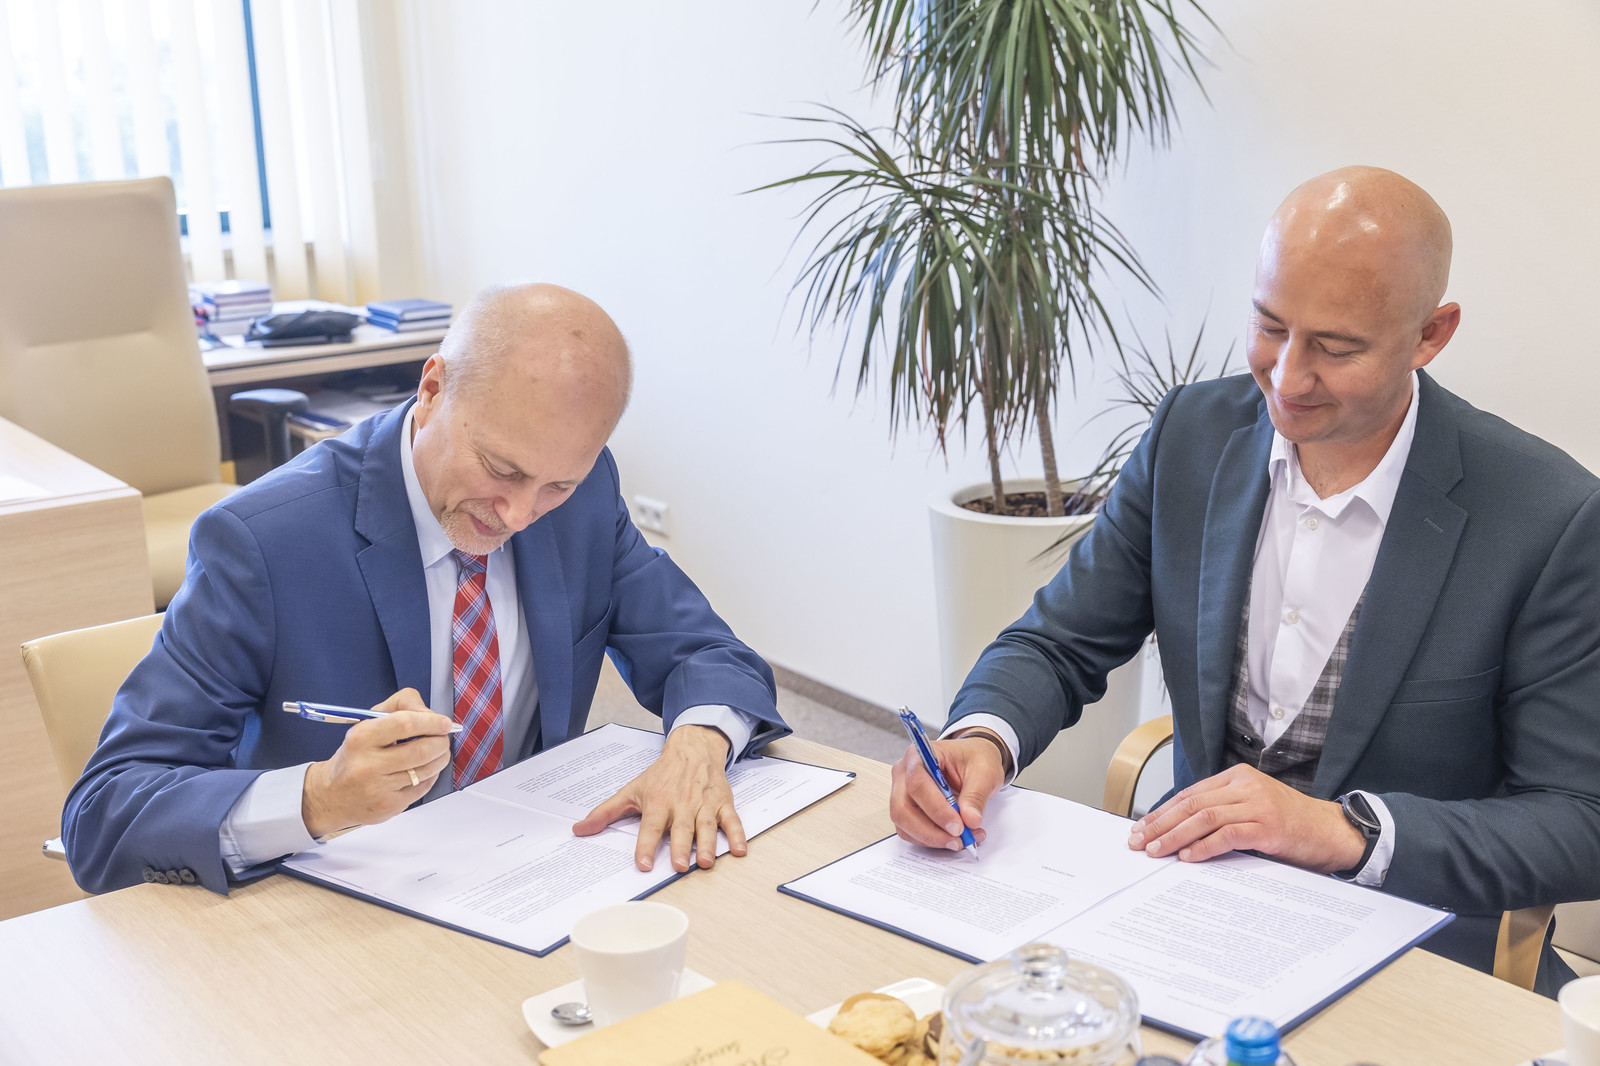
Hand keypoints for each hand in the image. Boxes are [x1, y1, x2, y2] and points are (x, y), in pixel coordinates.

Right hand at [301, 688, 453, 838]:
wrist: (332, 795)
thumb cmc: (355, 755)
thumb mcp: (368, 721)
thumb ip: (400, 705)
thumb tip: (429, 713)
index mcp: (360, 739)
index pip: (405, 724)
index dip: (432, 722)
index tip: (444, 723)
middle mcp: (367, 765)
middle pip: (422, 750)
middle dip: (441, 742)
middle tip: (442, 738)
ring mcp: (379, 789)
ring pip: (427, 770)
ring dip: (440, 758)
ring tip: (436, 752)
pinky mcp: (389, 806)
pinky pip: (424, 788)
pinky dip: (430, 776)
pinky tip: (423, 770)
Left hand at [572, 725, 739, 872]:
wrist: (692, 748)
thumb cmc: (661, 775)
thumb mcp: (631, 790)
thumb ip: (605, 812)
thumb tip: (579, 830)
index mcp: (659, 802)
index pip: (651, 827)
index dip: (646, 846)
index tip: (643, 864)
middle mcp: (682, 804)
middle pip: (681, 829)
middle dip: (681, 847)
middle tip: (680, 866)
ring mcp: (704, 804)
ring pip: (707, 826)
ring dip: (708, 844)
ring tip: (706, 862)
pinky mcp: (723, 803)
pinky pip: (732, 820)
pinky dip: (738, 834)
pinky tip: (739, 850)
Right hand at [888, 735, 1004, 850]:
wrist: (973, 759)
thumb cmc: (974, 758)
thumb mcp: (984, 772)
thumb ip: (975, 796)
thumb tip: (970, 820)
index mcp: (919, 755)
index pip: (917, 784)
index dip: (936, 809)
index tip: (958, 827)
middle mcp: (904, 773)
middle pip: (903, 808)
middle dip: (931, 831)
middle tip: (959, 839)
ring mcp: (902, 792)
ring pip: (904, 824)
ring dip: (932, 838)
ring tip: (961, 840)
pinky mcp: (907, 809)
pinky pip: (910, 831)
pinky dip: (930, 840)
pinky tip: (952, 837)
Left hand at [1126, 763, 1365, 873]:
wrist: (1331, 831)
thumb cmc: (1289, 823)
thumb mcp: (1252, 806)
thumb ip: (1222, 809)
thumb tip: (1178, 829)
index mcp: (1238, 777)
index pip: (1189, 793)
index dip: (1162, 812)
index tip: (1142, 828)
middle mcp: (1245, 786)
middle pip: (1191, 804)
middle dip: (1160, 824)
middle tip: (1139, 841)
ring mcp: (1258, 805)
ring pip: (1205, 817)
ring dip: (1175, 836)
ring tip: (1156, 851)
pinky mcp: (1268, 827)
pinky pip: (1228, 835)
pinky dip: (1204, 846)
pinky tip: (1188, 856)